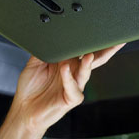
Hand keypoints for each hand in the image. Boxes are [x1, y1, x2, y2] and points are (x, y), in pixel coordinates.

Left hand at [10, 43, 124, 135]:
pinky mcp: (70, 99)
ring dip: (87, 64)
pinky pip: (74, 89)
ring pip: (86, 73)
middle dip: (107, 50)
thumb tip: (50, 34)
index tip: (101, 29)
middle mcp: (74, 73)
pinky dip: (69, 79)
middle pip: (94, 59)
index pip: (84, 49)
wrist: (24, 109)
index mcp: (68, 62)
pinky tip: (65, 70)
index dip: (94, 41)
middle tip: (115, 40)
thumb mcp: (35, 63)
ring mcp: (74, 86)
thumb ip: (44, 49)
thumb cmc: (31, 87)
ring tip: (88, 55)